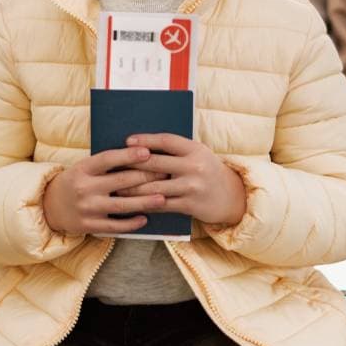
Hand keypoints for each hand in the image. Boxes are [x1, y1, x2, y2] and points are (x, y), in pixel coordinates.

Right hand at [42, 148, 160, 235]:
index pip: (108, 159)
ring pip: (121, 205)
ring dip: (144, 202)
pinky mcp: (89, 225)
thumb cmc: (75, 182)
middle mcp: (84, 188)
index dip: (128, 155)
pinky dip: (131, 222)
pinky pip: (115, 226)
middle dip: (146, 177)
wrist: (49, 206)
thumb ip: (105, 164)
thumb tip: (138, 154)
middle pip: (120, 181)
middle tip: (166, 173)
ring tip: (162, 198)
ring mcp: (87, 208)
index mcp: (83, 169)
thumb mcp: (84, 168)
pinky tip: (144, 218)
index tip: (148, 152)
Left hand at [122, 133, 246, 225]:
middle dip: (132, 164)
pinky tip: (131, 202)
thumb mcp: (198, 153)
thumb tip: (143, 146)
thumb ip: (176, 149)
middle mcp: (194, 167)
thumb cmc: (207, 170)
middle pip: (156, 163)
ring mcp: (191, 187)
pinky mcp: (189, 205)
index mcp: (195, 149)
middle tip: (113, 164)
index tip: (128, 141)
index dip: (146, 140)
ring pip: (154, 187)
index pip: (166, 141)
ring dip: (132, 187)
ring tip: (115, 186)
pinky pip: (161, 204)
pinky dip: (143, 203)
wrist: (231, 196)